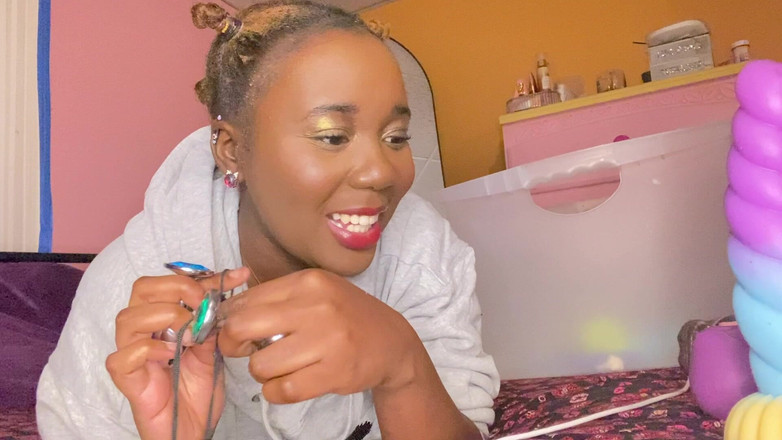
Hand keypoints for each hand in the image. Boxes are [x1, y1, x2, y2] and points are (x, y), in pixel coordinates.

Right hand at [106, 268, 249, 439]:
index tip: (237, 276)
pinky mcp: (128, 382)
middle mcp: (143, 332)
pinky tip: (171, 355)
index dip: (203, 276)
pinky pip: (122, 357)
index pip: (170, 283)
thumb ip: (213, 323)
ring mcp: (132, 356)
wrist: (193, 430)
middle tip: (203, 305)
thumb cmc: (198, 391)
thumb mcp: (213, 350)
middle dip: (177, 289)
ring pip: (127, 318)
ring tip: (191, 334)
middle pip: (142, 289)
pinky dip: (148, 349)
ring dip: (165, 317)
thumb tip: (229, 290)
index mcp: (162, 321)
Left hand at [218, 268, 422, 403]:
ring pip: (260, 365)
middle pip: (242, 328)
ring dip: (262, 373)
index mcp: (308, 282)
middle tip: (246, 351)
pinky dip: (275, 392)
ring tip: (279, 368)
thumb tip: (226, 314)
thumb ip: (277, 298)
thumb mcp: (316, 293)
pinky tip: (287, 384)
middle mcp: (317, 306)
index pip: (245, 300)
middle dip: (233, 345)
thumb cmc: (344, 316)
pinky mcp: (334, 372)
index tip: (237, 332)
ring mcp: (327, 340)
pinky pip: (282, 390)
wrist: (392, 342)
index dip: (230, 321)